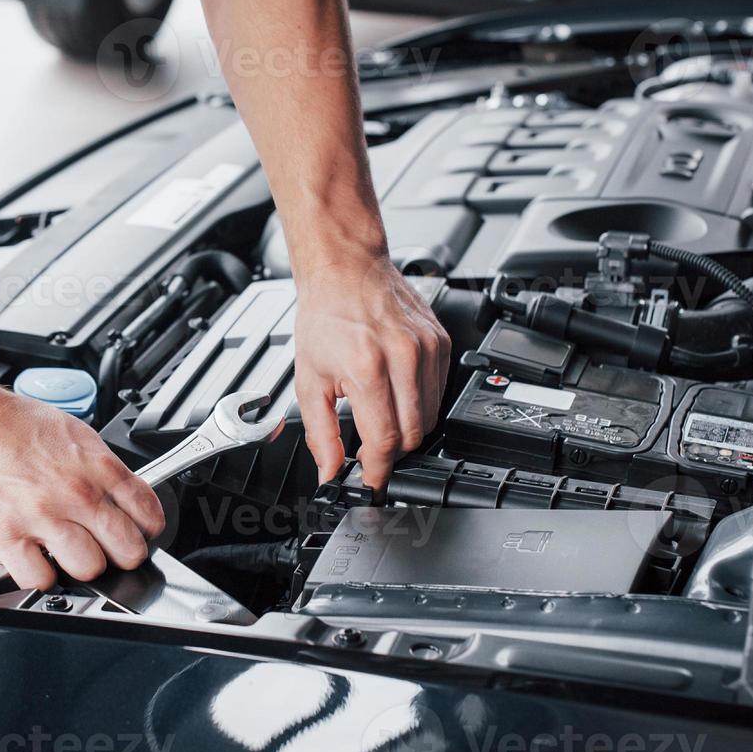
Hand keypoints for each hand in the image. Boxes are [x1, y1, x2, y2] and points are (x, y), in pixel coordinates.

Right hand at [0, 386, 164, 589]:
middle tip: (109, 549)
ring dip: (83, 566)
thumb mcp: (75, 434)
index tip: (140, 532)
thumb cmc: (14, 425)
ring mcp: (41, 517)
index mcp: (96, 466)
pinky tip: (39, 560)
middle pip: (127, 550)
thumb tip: (125, 497)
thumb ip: (102, 469)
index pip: (148, 513)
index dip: (148, 529)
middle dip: (123, 554)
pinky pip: (41, 580)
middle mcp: (74, 493)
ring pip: (89, 569)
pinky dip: (42, 577)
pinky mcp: (7, 537)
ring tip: (70, 553)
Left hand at [294, 255, 452, 489]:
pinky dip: (420, 402)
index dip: (378, 469)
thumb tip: (329, 471)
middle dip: (391, 451)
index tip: (370, 481)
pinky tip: (397, 391)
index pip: (386, 441)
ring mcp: (428, 349)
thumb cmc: (326, 317)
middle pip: (413, 435)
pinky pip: (440, 392)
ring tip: (381, 415)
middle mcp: (404, 357)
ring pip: (430, 417)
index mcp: (368, 368)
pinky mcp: (441, 342)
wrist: (346, 270)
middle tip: (370, 448)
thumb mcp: (310, 380)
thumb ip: (321, 434)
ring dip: (407, 428)